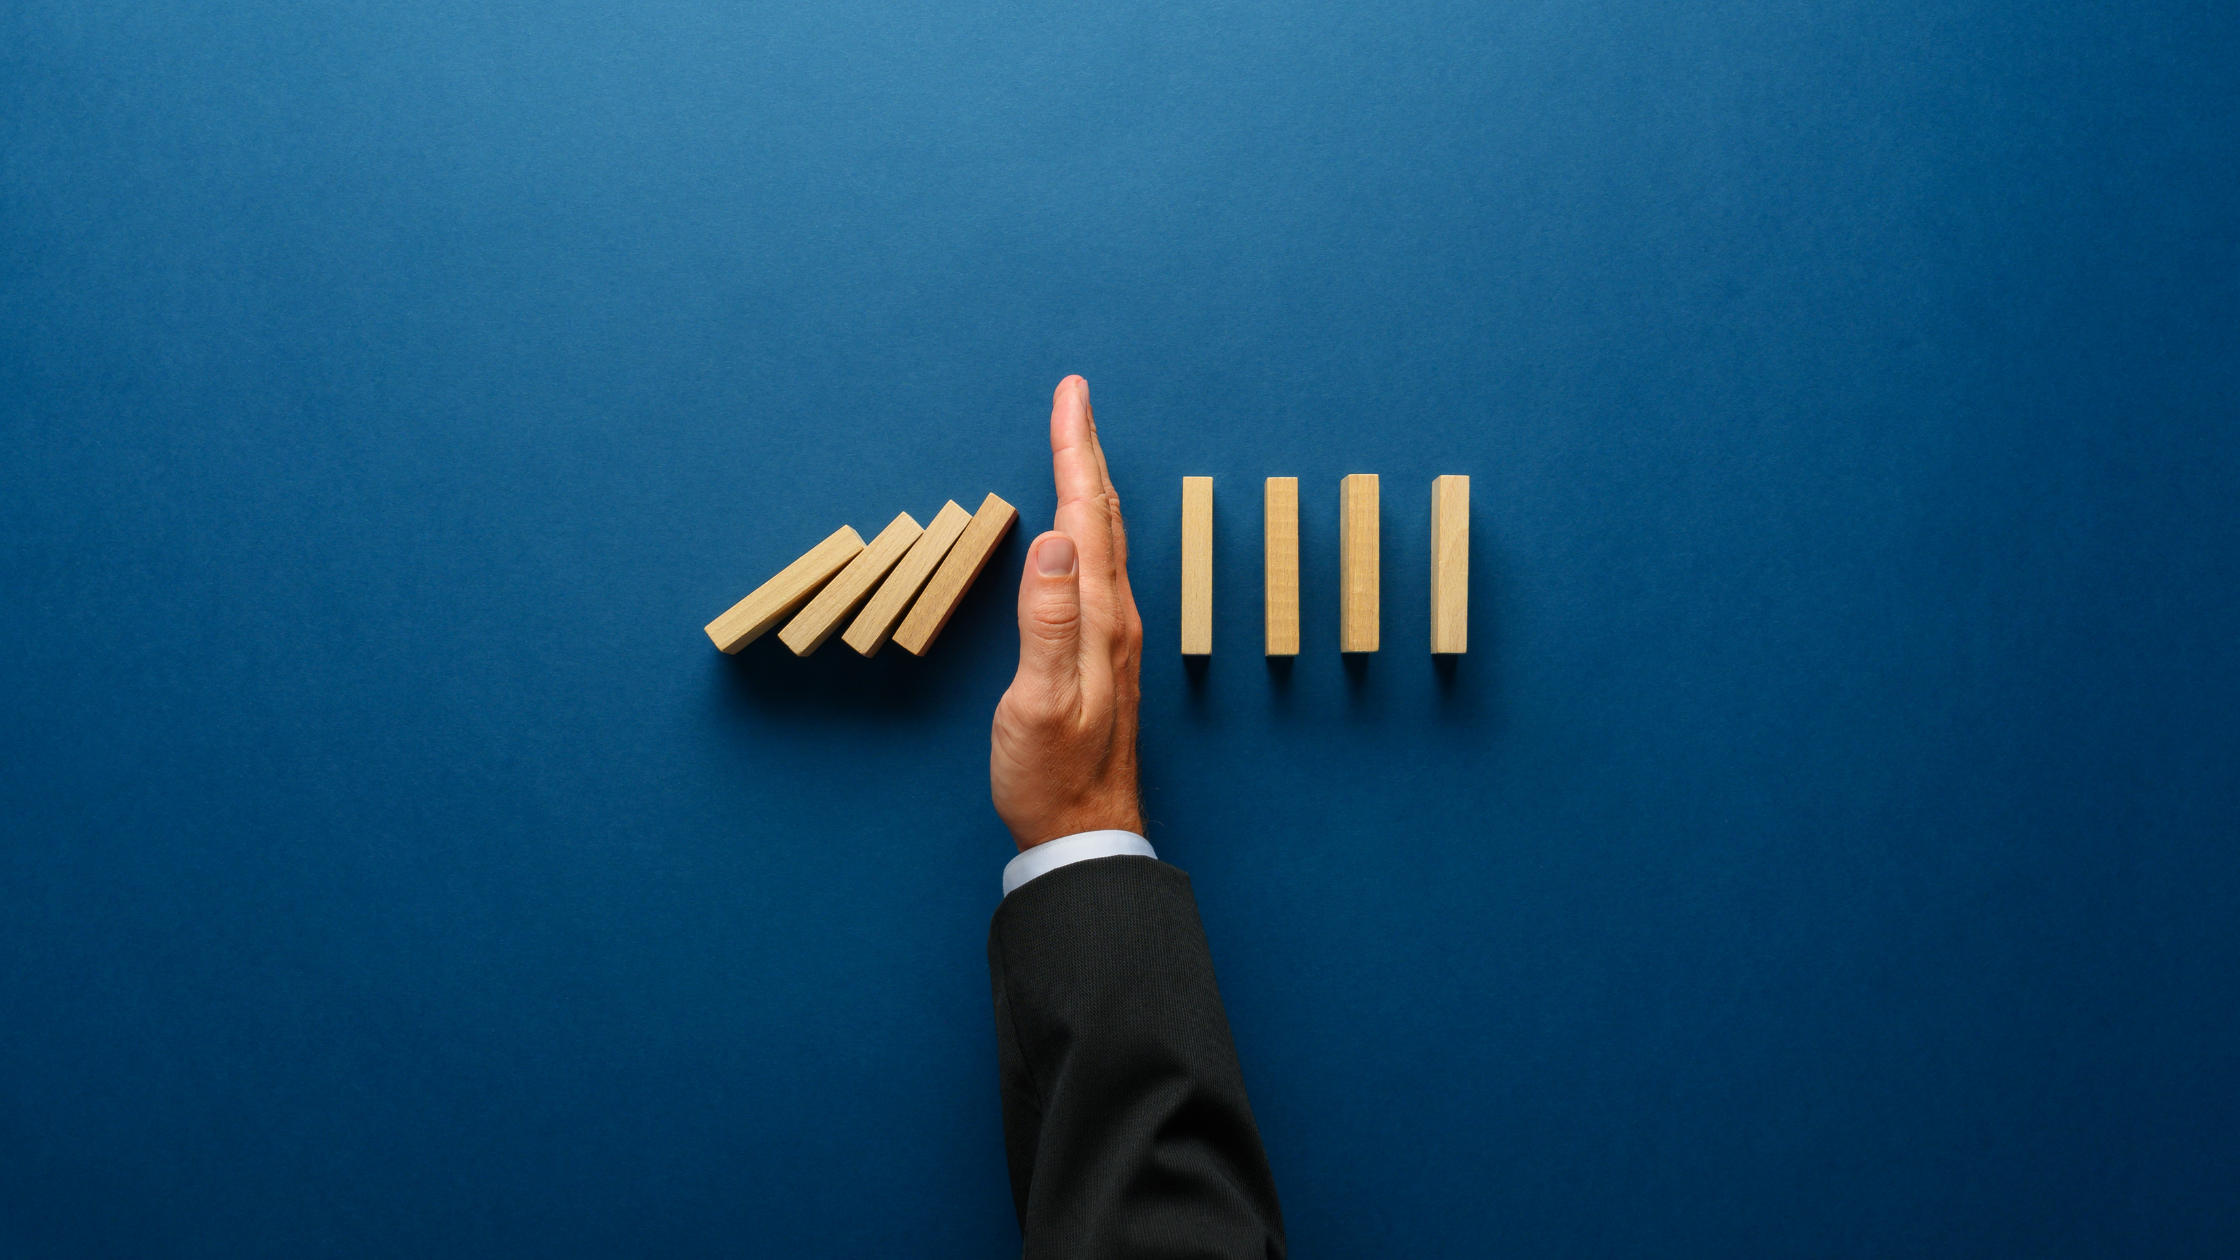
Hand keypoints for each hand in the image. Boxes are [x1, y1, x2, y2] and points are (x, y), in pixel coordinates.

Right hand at [991, 376, 1146, 849]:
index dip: (1074, 451)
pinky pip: (1098, 567)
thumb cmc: (1052, 775)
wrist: (1082, 832)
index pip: (1084, 515)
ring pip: (1102, 539)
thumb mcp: (1039, 702)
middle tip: (1072, 399)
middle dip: (1083, 451)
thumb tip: (1054, 540)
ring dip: (1088, 485)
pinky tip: (1081, 531)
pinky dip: (1087, 527)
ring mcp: (1112, 635)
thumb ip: (1047, 622)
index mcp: (1098, 618)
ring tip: (1077, 445)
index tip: (1070, 396)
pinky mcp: (1102, 653)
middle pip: (1100, 516)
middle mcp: (1114, 617)